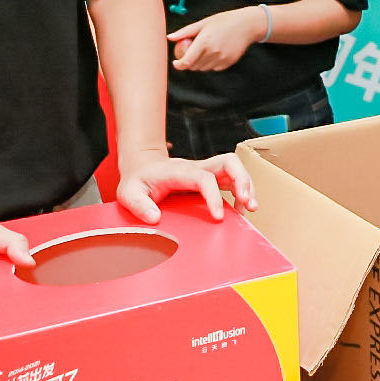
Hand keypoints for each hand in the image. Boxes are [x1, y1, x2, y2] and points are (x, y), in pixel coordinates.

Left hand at [115, 148, 255, 224]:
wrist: (142, 167)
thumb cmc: (138, 180)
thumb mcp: (128, 193)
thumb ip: (139, 205)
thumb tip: (155, 218)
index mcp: (180, 172)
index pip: (204, 178)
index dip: (214, 196)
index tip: (218, 217)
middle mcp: (197, 168)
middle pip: (229, 162)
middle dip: (242, 180)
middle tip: (248, 203)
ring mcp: (206, 171)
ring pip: (235, 168)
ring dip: (247, 185)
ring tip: (251, 208)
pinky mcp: (210, 178)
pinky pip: (232, 179)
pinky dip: (242, 191)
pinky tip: (241, 209)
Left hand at [170, 6, 268, 71]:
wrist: (247, 25)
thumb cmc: (224, 21)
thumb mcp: (203, 23)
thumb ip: (185, 32)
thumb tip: (169, 37)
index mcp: (205, 41)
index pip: (187, 61)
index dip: (178, 65)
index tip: (176, 62)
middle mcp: (213, 52)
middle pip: (194, 66)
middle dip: (189, 62)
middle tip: (191, 52)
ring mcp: (222, 58)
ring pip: (203, 68)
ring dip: (200, 63)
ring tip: (205, 49)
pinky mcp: (228, 62)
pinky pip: (214, 67)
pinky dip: (211, 63)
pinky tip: (216, 51)